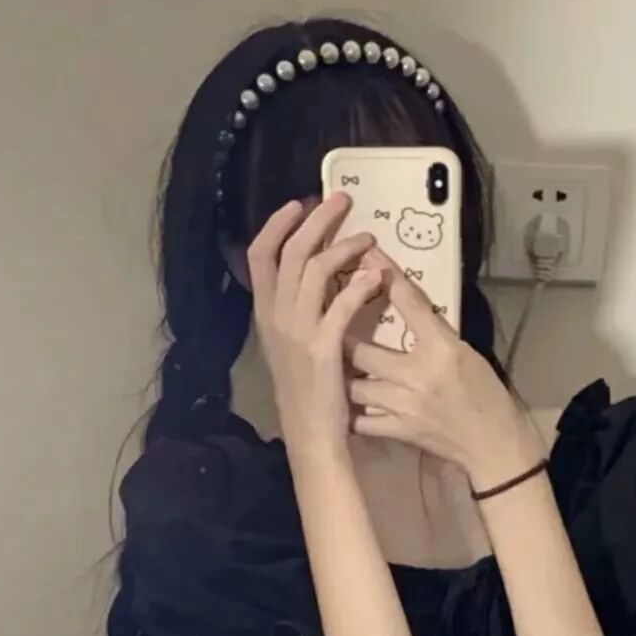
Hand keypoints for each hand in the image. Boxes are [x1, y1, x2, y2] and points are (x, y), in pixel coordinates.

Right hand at [246, 193, 383, 455]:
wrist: (312, 435)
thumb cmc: (308, 392)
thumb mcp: (291, 347)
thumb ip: (294, 312)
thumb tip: (312, 276)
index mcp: (266, 315)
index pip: (260, 256)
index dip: (277, 225)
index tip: (299, 203)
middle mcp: (276, 318)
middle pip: (290, 253)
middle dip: (316, 220)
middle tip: (342, 201)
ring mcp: (297, 333)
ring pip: (314, 271)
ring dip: (343, 248)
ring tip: (369, 238)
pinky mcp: (323, 350)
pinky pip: (340, 306)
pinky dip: (358, 286)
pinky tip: (376, 275)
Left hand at [347, 250, 545, 489]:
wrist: (494, 443)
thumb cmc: (484, 393)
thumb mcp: (465, 352)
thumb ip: (432, 330)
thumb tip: (402, 300)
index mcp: (441, 348)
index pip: (409, 303)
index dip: (386, 276)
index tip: (367, 256)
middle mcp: (417, 374)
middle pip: (361, 350)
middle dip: (341, 338)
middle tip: (327, 327)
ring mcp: (404, 406)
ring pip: (354, 387)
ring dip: (341, 378)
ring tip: (330, 368)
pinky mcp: (399, 432)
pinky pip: (361, 421)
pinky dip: (350, 412)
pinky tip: (344, 405)